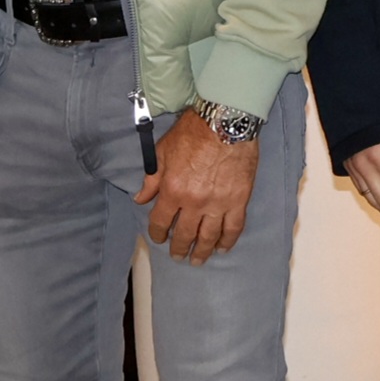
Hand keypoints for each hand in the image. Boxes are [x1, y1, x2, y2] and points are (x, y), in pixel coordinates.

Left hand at [136, 111, 258, 264]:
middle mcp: (194, 202)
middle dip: (179, 248)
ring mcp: (218, 203)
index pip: (160, 221)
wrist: (225, 121)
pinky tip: (223, 248)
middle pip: (184, 234)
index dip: (157, 233)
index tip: (159, 238)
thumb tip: (141, 198)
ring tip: (198, 259)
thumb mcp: (163, 152)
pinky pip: (233, 227)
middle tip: (178, 256)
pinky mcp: (238, 200)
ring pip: (208, 236)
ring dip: (202, 251)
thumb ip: (152, 179)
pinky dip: (228, 241)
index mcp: (173, 190)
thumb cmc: (193, 132)